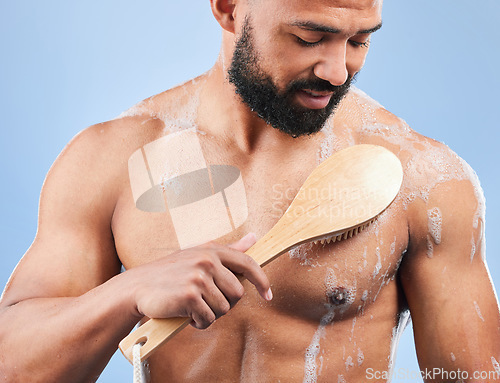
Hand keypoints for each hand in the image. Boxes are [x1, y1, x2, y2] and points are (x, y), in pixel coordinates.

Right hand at [127, 233, 271, 328]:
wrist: (138, 286)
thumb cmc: (171, 273)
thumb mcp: (199, 254)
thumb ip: (229, 249)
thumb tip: (254, 238)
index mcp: (212, 250)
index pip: (248, 263)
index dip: (262, 280)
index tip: (268, 295)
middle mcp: (207, 261)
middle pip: (237, 294)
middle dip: (225, 304)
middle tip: (206, 302)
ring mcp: (198, 277)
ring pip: (223, 309)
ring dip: (209, 315)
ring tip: (193, 307)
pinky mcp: (189, 295)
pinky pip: (208, 319)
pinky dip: (199, 323)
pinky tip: (187, 316)